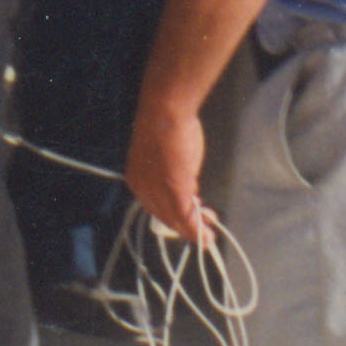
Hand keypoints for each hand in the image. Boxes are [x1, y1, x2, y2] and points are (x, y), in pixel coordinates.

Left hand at [125, 91, 214, 246]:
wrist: (165, 112)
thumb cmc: (167, 125)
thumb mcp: (166, 154)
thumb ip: (173, 173)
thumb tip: (188, 188)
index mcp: (137, 178)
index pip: (156, 205)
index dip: (174, 215)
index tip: (191, 216)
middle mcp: (143, 189)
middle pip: (165, 216)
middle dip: (186, 226)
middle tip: (204, 230)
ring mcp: (157, 192)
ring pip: (176, 220)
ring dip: (194, 231)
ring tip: (208, 234)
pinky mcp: (174, 191)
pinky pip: (186, 217)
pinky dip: (197, 228)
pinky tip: (207, 231)